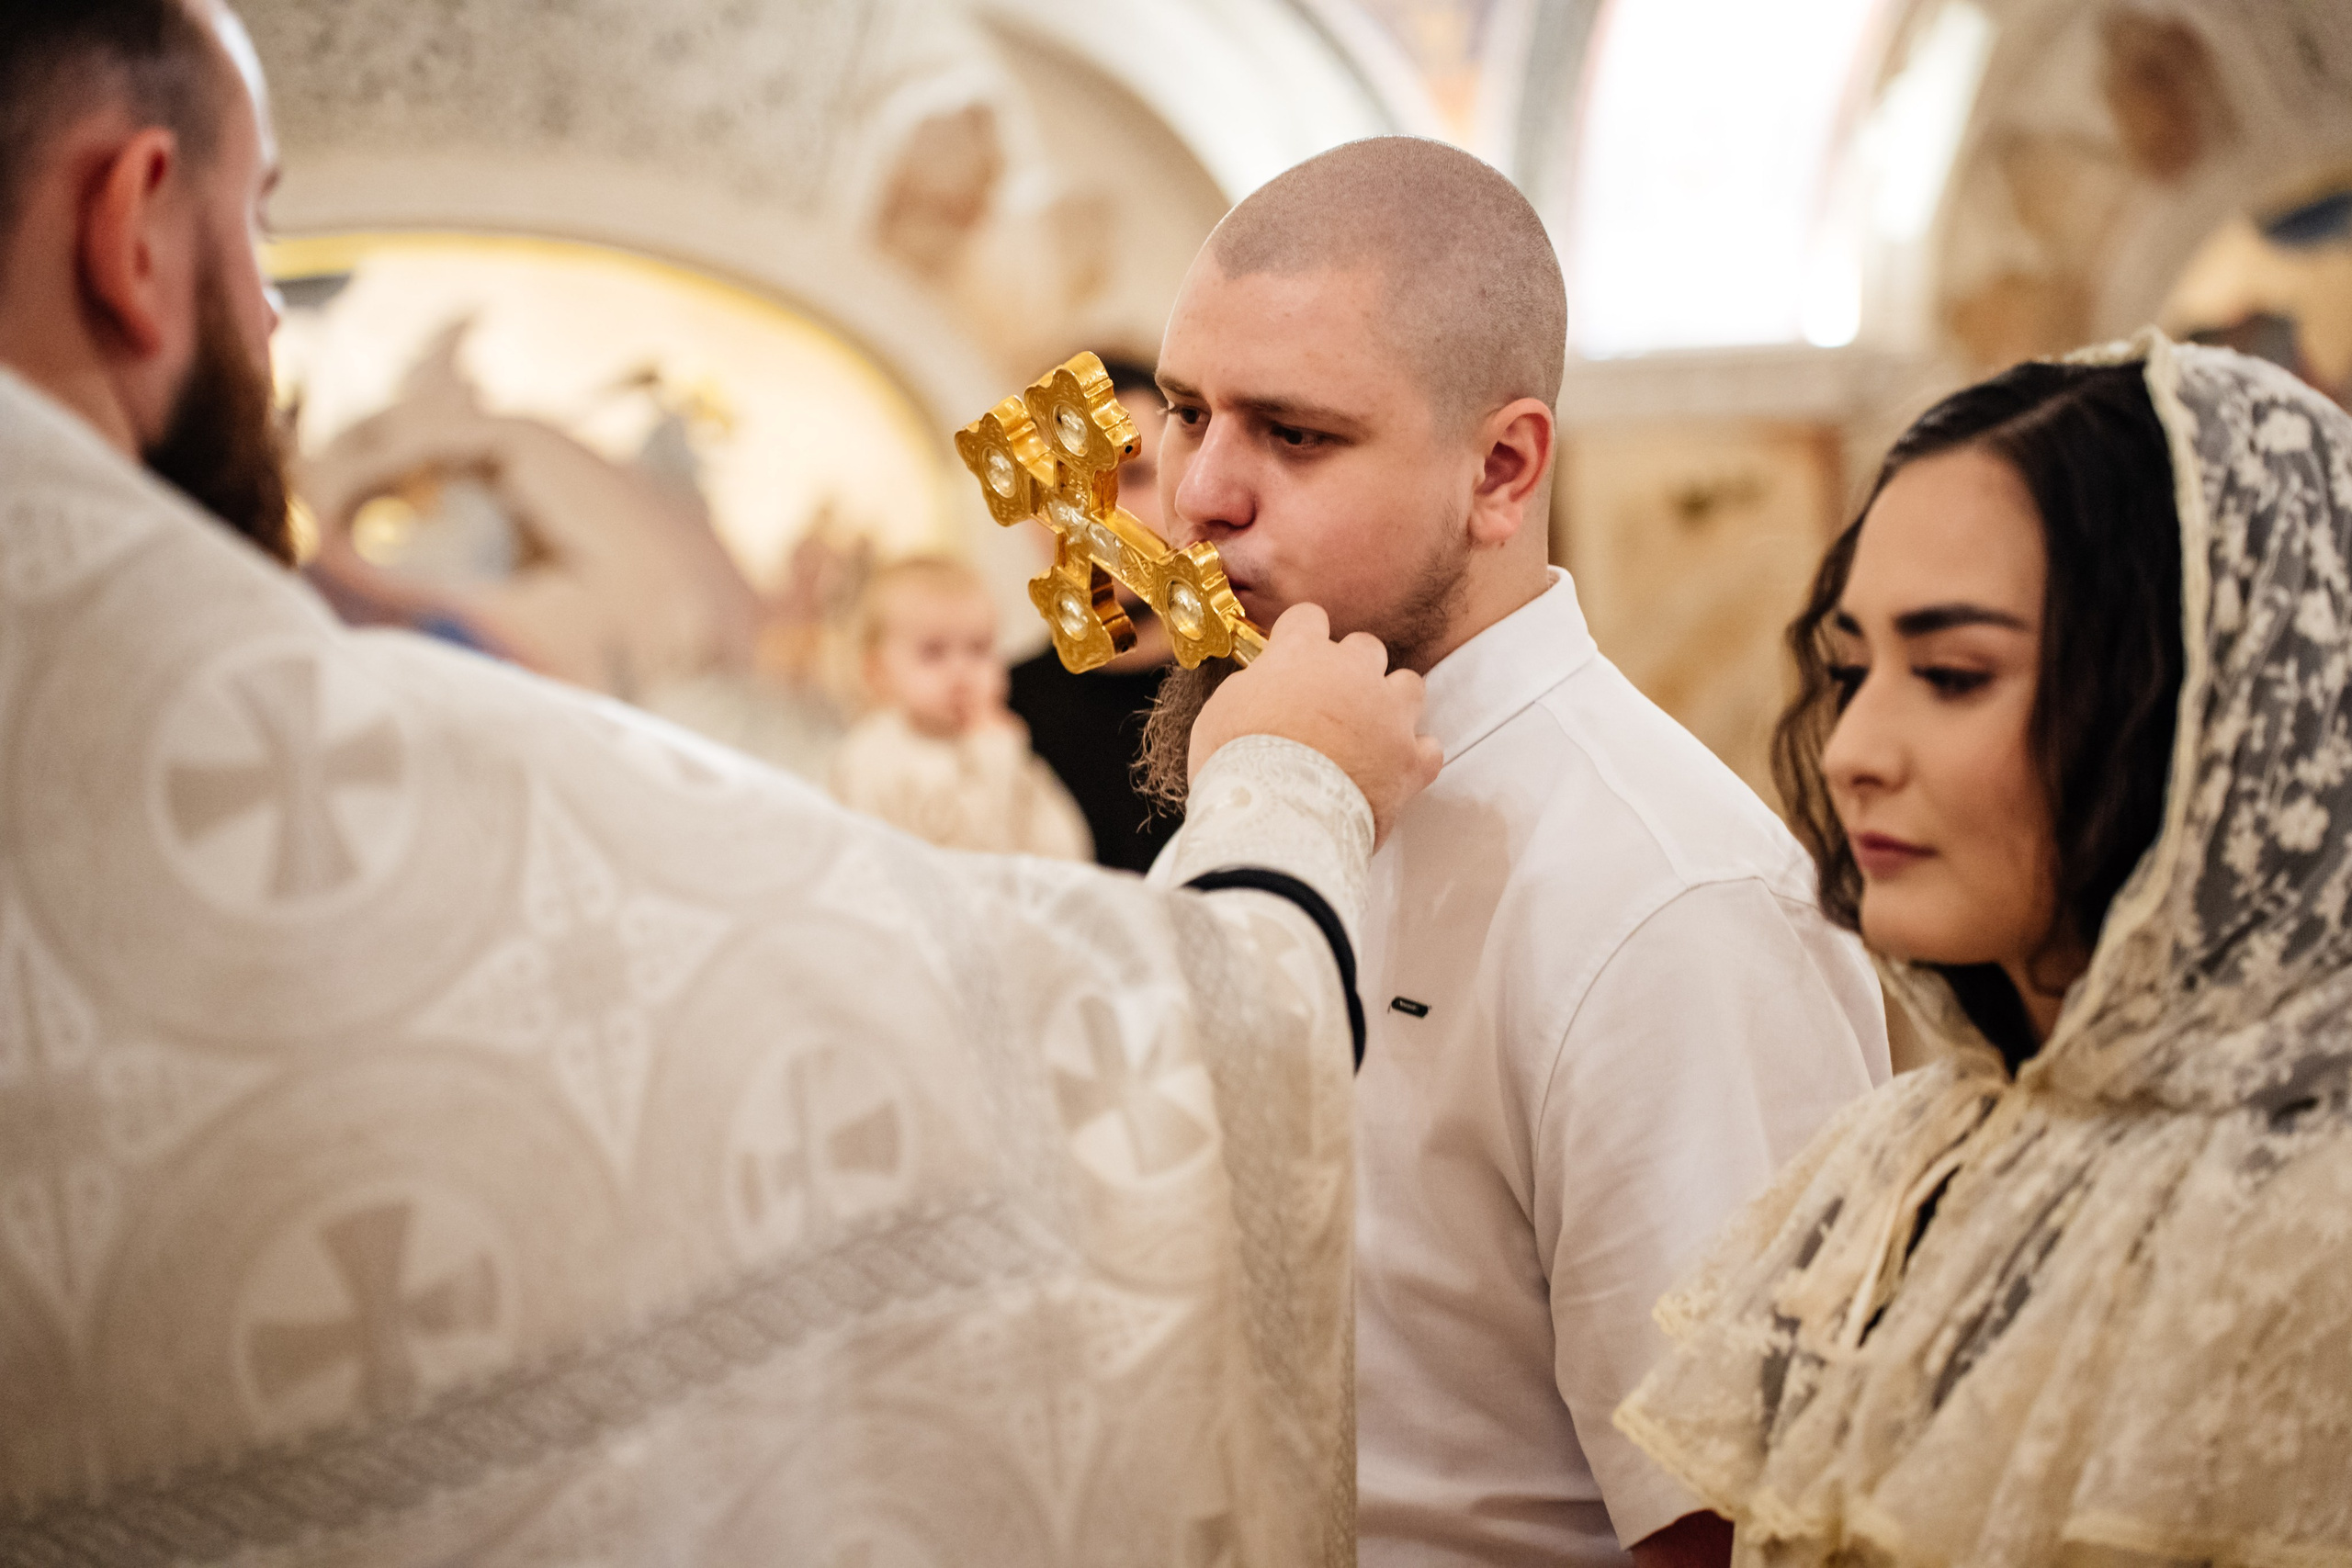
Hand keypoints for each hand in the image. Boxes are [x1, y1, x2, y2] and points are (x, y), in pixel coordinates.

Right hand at [1189, 603, 1442, 846]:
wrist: (1278, 815)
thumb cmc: (1237, 764)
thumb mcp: (1222, 711)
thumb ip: (1253, 687)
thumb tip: (1261, 687)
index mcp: (1302, 654)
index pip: (1309, 618)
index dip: (1301, 638)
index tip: (1294, 658)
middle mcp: (1353, 672)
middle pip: (1366, 647)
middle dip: (1352, 668)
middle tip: (1331, 701)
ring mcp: (1389, 714)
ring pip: (1409, 685)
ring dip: (1393, 702)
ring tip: (1372, 731)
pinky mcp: (1411, 760)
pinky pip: (1428, 749)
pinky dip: (1413, 759)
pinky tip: (1394, 772)